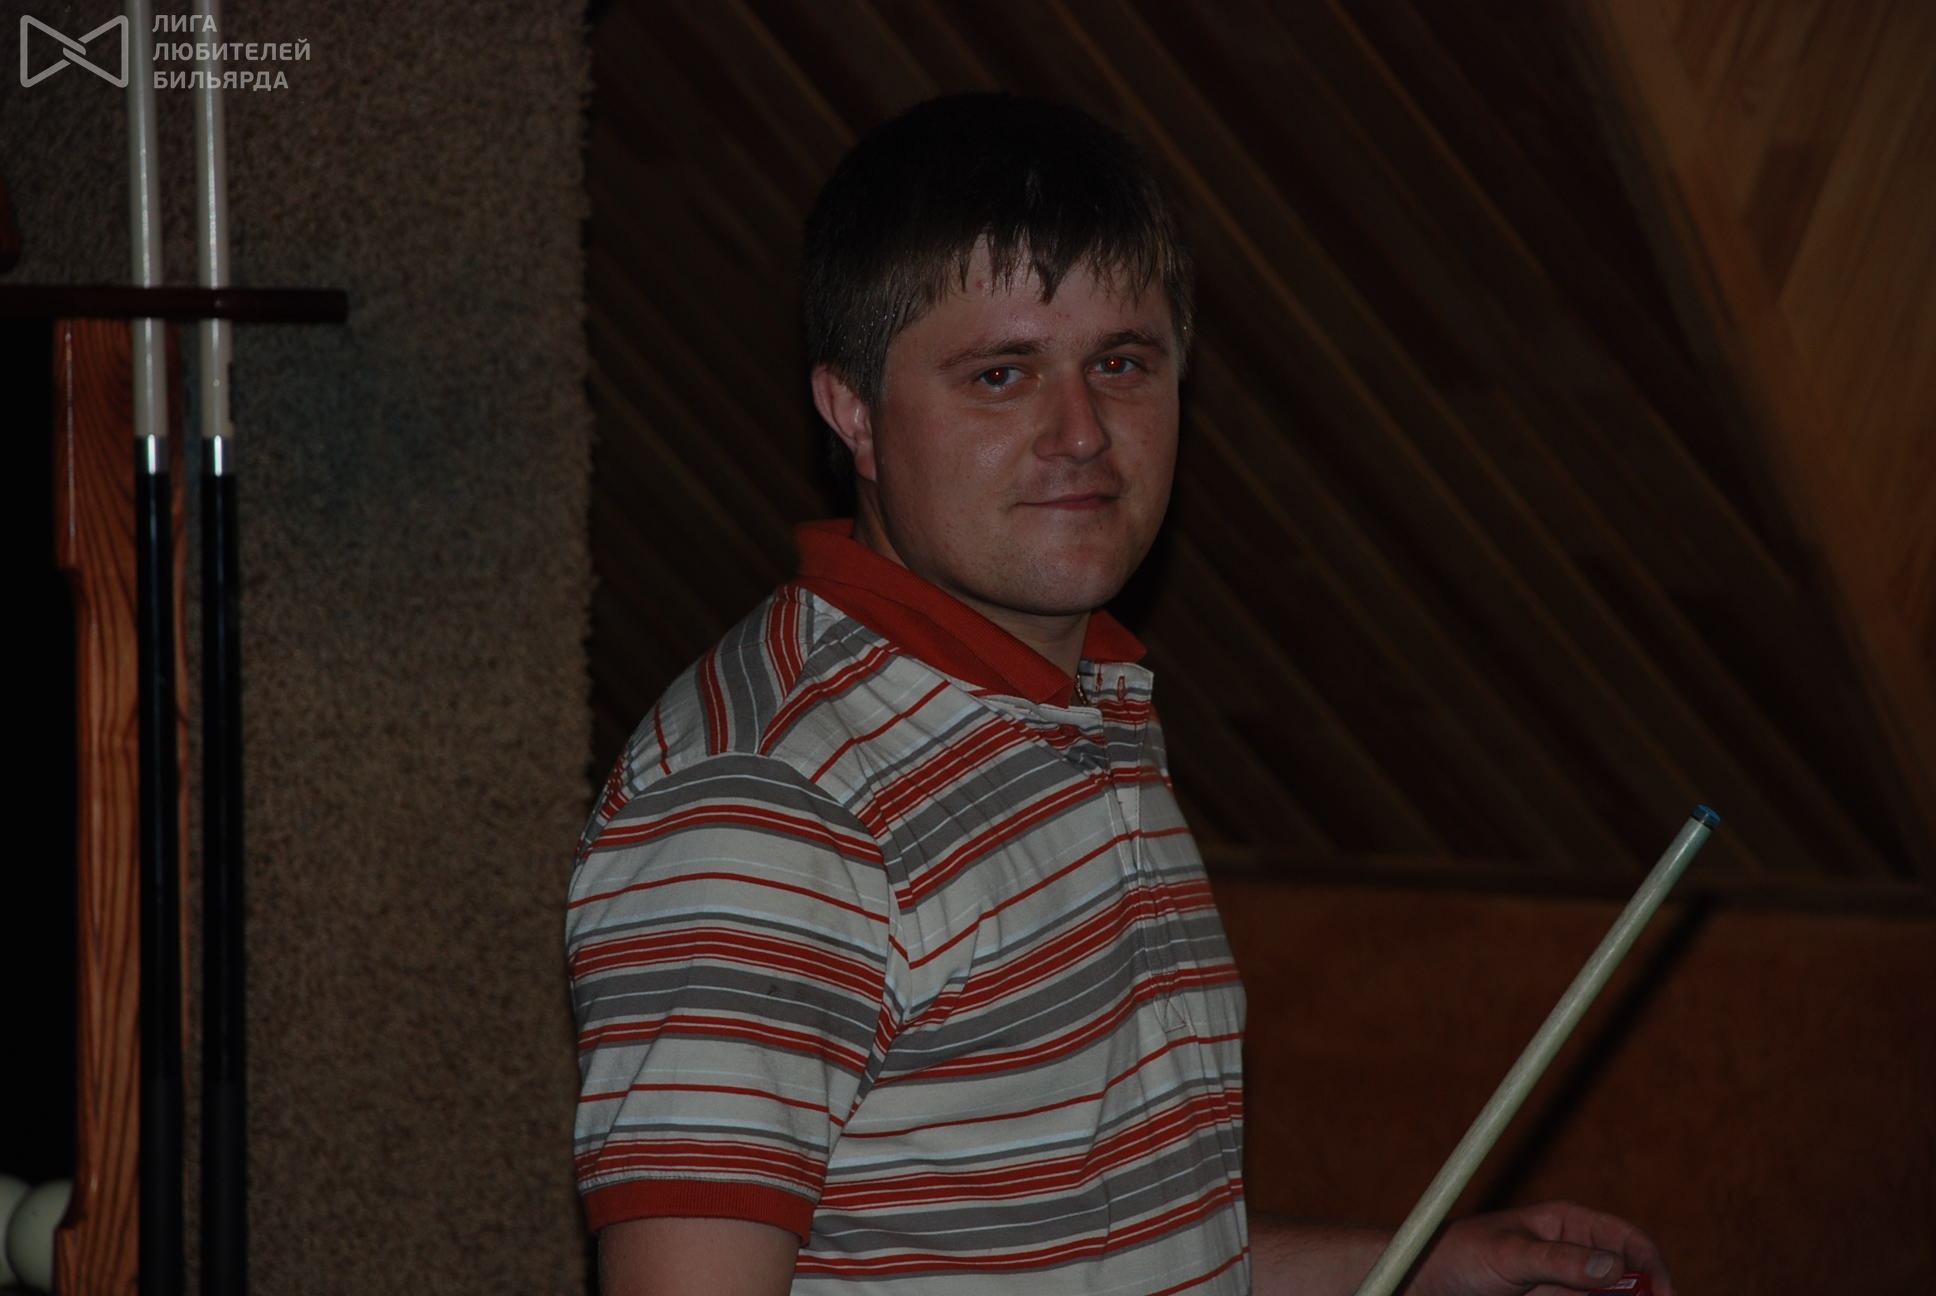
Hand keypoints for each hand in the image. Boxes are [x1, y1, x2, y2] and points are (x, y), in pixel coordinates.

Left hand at [1405, 1201, 1672, 1295]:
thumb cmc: (1460, 1255)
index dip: (1654, 1267)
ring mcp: (1567, 1286)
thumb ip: (1558, 1260)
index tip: (1664, 1295)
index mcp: (1569, 1224)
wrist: (1429, 1283)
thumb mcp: (1508, 1255)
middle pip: (1630, 1279)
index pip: (1629, 1241)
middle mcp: (1576, 1255)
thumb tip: (1613, 1267)